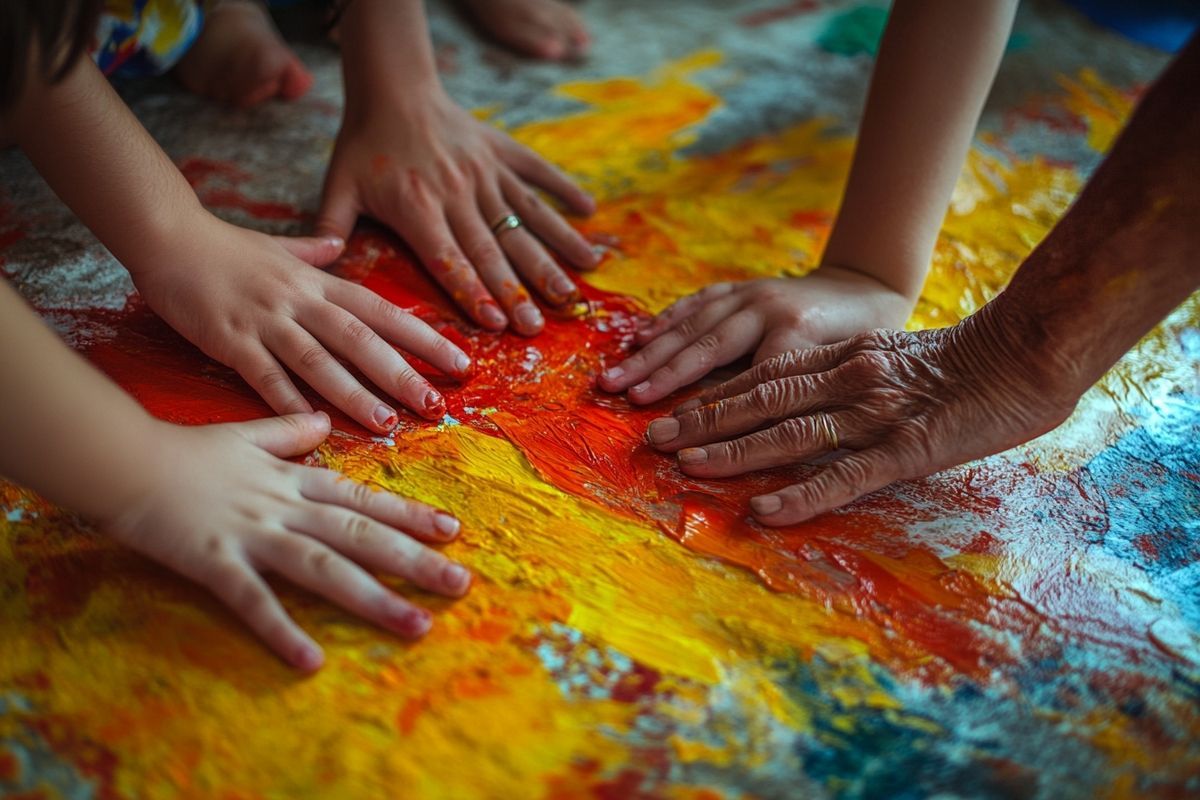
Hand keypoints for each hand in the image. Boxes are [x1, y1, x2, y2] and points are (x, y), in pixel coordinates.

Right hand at [101, 412, 470, 670]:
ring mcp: (253, 534)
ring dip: (374, 597)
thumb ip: (289, 432)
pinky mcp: (215, 561)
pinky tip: (311, 660)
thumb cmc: (185, 450)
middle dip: (413, 561)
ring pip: (325, 566)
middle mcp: (285, 507)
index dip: (409, 515)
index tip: (452, 530)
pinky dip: (282, 629)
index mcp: (294, 480)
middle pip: (360, 534)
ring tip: (417, 624)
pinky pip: (254, 600)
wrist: (124, 458)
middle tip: (460, 584)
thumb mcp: (245, 434)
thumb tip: (323, 422)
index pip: (363, 498)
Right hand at [133, 215, 470, 433]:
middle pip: (362, 340)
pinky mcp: (231, 340)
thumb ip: (315, 249)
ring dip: (355, 394)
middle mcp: (301, 301)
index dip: (423, 337)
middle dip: (402, 373)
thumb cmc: (225, 247)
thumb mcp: (280, 245)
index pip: (382, 310)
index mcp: (318, 282)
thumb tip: (342, 243)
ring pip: (320, 361)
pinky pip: (265, 376)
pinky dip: (289, 402)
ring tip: (388, 423)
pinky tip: (314, 427)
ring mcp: (267, 321)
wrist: (167, 237)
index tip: (460, 361)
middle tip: (437, 405)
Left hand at [315, 88, 597, 335]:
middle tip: (539, 326)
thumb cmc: (364, 144)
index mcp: (417, 206)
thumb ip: (330, 228)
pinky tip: (589, 215)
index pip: (449, 258)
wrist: (393, 87)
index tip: (498, 323)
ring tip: (577, 285)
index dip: (474, 291)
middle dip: (519, 292)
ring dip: (553, 255)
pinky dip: (564, 191)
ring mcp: (485, 172)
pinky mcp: (502, 153)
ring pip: (525, 219)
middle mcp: (457, 192)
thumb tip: (319, 270)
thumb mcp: (338, 186)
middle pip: (493, 249)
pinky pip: (537, 174)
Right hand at [599, 267, 914, 404]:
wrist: (869, 283)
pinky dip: (665, 322)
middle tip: (623, 400)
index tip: (682, 440)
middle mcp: (766, 308)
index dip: (715, 411)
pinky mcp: (740, 289)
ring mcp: (749, 294)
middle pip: (705, 348)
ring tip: (615, 377)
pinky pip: (696, 304)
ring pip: (691, 326)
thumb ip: (812, 392)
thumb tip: (768, 435)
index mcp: (797, 330)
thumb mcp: (855, 367)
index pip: (748, 379)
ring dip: (650, 354)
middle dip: (661, 377)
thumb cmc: (868, 337)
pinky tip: (639, 339)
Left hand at [643, 312, 1080, 525]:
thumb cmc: (964, 360)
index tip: (671, 411)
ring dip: (734, 452)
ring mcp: (874, 413)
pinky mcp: (907, 448)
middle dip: (702, 421)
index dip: (712, 395)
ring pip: (789, 433)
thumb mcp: (891, 355)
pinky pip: (845, 474)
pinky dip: (803, 493)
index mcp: (840, 357)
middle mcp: (846, 378)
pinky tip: (766, 511)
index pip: (761, 377)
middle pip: (759, 400)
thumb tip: (803, 399)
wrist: (1028, 351)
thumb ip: (846, 374)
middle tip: (654, 439)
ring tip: (688, 467)